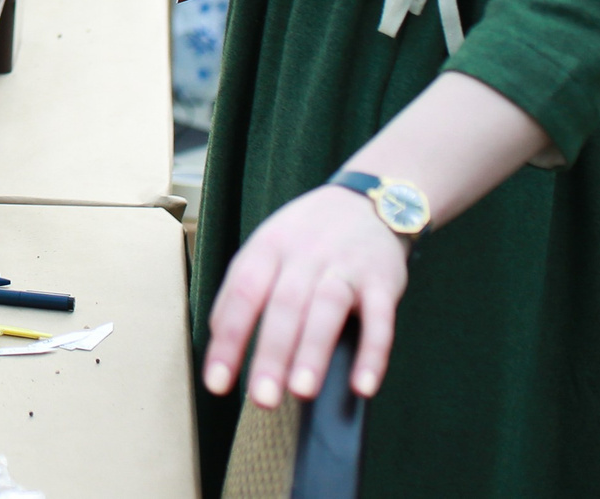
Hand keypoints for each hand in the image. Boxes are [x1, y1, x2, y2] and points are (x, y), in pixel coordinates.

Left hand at [203, 184, 408, 408]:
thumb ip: (243, 288)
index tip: (216, 382)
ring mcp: (345, 266)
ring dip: (314, 351)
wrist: (367, 201)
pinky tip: (363, 385)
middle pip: (284, 305)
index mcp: (268, 248)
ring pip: (327, 308)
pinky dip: (374, 353)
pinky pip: (382, 318)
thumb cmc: (306, 236)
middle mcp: (305, 254)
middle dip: (271, 354)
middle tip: (262, 398)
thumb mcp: (267, 248)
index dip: (228, 339)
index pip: (241, 294)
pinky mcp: (383, 280)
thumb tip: (217, 339)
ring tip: (302, 391)